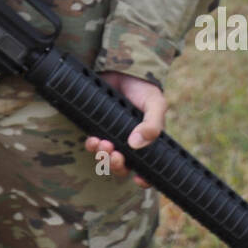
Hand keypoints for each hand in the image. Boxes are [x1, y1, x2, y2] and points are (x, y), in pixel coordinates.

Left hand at [84, 71, 166, 188]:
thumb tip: (136, 144)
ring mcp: (113, 135)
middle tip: (116, 155)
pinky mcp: (98, 127)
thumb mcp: (155, 104)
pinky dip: (92, 146)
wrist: (120, 68)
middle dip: (118, 165)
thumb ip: (153, 124)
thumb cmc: (143, 88)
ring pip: (107, 159)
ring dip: (104, 157)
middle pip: (124, 166)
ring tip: (103, 144)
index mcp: (148, 141)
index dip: (144, 178)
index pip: (148, 167)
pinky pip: (93, 145)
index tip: (139, 179)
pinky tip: (93, 140)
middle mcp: (130, 142)